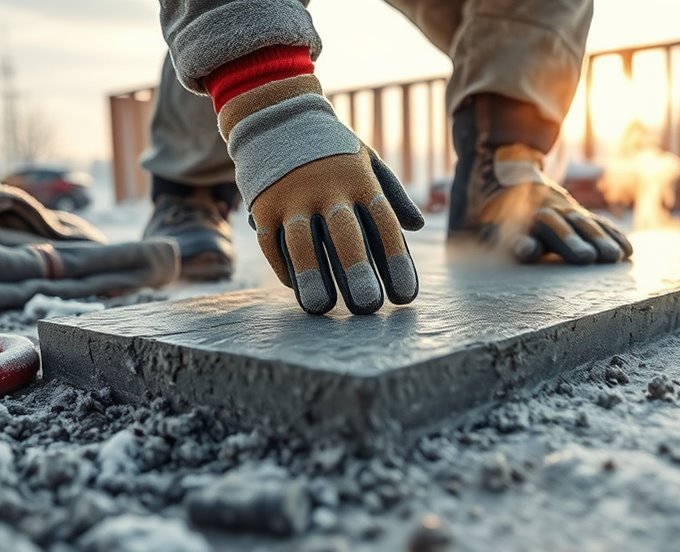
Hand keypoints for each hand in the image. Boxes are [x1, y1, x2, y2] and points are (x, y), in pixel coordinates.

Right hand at [218, 75, 423, 314]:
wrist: (275, 114)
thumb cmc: (331, 148)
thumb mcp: (366, 160)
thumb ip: (392, 194)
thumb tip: (416, 227)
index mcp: (359, 180)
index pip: (383, 224)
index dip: (396, 261)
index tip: (405, 296)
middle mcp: (327, 189)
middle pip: (344, 235)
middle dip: (356, 272)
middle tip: (368, 306)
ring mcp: (292, 197)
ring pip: (301, 242)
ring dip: (312, 276)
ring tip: (321, 308)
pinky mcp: (263, 204)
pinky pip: (271, 241)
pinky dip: (282, 265)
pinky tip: (295, 287)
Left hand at [474, 145, 631, 263]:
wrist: (496, 159)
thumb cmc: (475, 202)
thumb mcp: (463, 219)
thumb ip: (476, 239)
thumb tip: (490, 254)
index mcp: (507, 214)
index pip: (514, 230)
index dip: (520, 241)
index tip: (525, 251)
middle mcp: (537, 209)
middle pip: (555, 225)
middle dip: (571, 242)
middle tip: (588, 259)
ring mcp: (559, 208)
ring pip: (580, 222)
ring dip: (598, 239)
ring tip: (614, 258)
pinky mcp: (572, 211)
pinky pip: (596, 222)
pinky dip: (612, 234)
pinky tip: (627, 251)